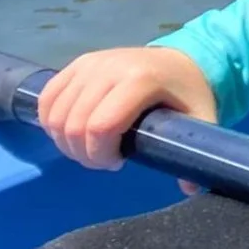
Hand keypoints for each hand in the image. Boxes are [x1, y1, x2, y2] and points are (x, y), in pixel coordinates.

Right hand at [36, 46, 217, 169]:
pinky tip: (72, 133)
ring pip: (56, 114)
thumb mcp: (201, 118)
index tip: (117, 163)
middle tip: (103, 160)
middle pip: (75, 124)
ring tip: (90, 148)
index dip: (100, 155)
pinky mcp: (78, 64)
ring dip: (66, 142)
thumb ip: (193, 152)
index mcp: (141, 80)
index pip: (101, 126)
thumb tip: (189, 189)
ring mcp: (91, 63)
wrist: (181, 60)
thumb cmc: (188, 93)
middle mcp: (110, 68)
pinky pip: (48, 98)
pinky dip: (51, 122)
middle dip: (84, 154)